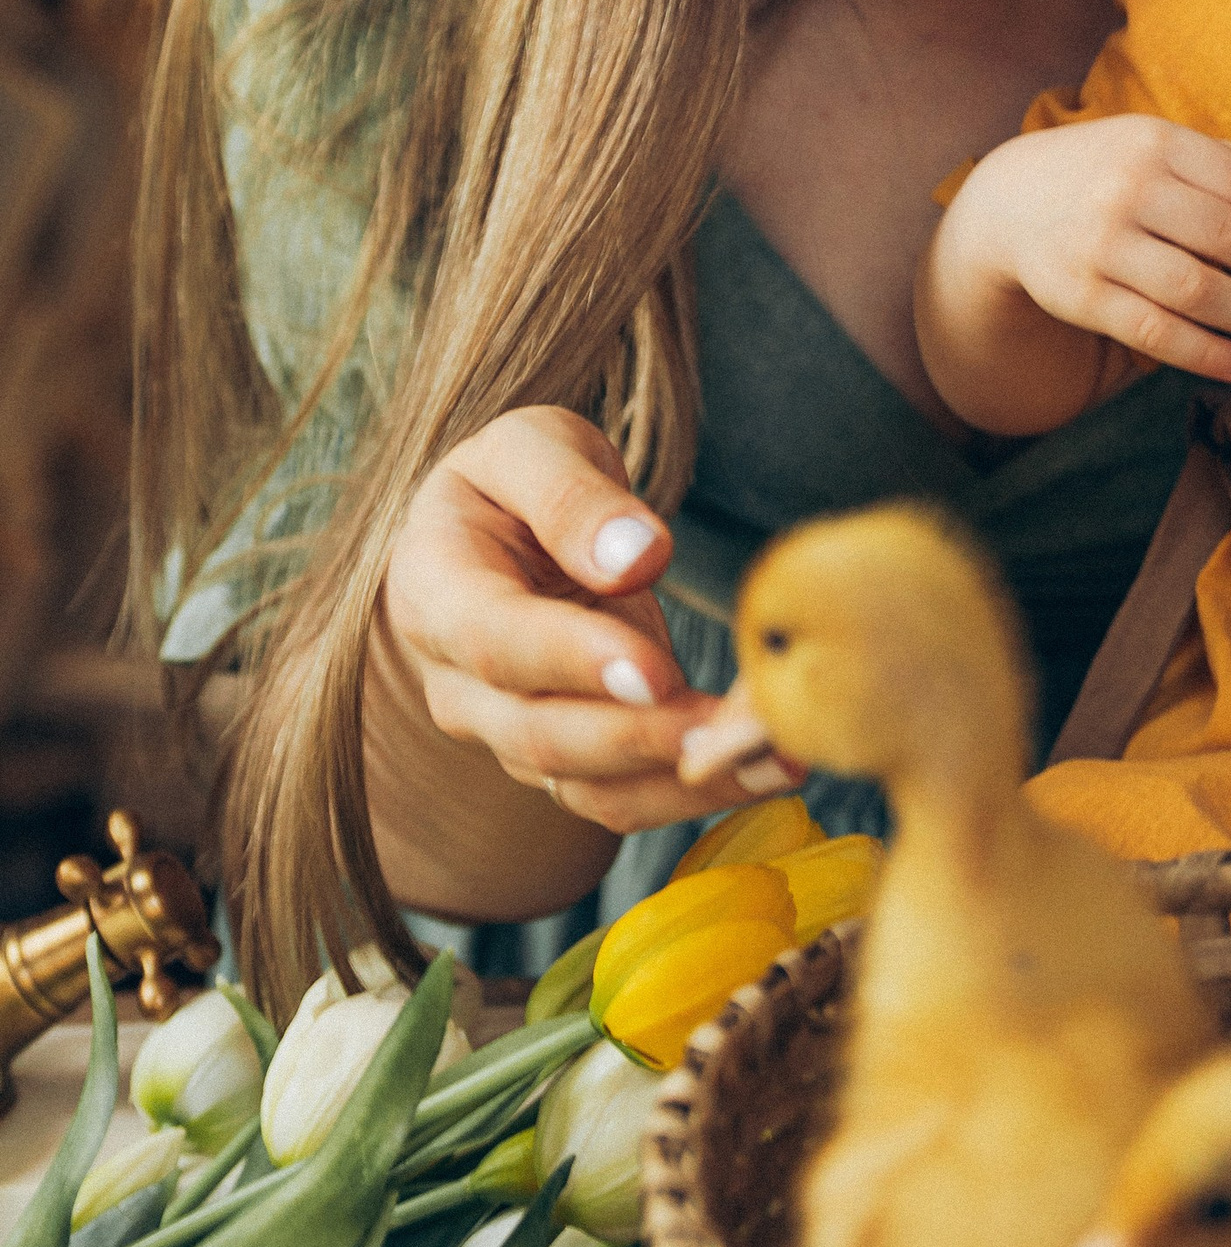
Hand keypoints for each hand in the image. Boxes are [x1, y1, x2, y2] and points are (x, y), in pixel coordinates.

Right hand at [374, 407, 731, 860]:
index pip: (497, 641)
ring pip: (586, 785)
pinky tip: (766, 768)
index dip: (575, 660)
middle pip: (542, 733)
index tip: (654, 671)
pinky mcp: (564, 761)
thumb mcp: (528, 449)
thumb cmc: (510, 487)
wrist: (489, 539)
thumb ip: (572, 497)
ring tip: (777, 760)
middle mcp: (460, 685)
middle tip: (729, 732)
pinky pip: (622, 797)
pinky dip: (693, 792)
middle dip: (641, 739)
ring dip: (683, 782)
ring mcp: (508, 734)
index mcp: (437, 592)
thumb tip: (637, 556)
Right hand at [924, 121, 1230, 421]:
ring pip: (1196, 290)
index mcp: (1157, 142)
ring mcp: (1100, 244)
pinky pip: (1155, 333)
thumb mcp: (1165, 150)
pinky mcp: (1080, 295)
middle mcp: (1127, 188)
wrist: (1010, 204)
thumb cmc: (1110, 173)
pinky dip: (1205, 354)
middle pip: (1228, 238)